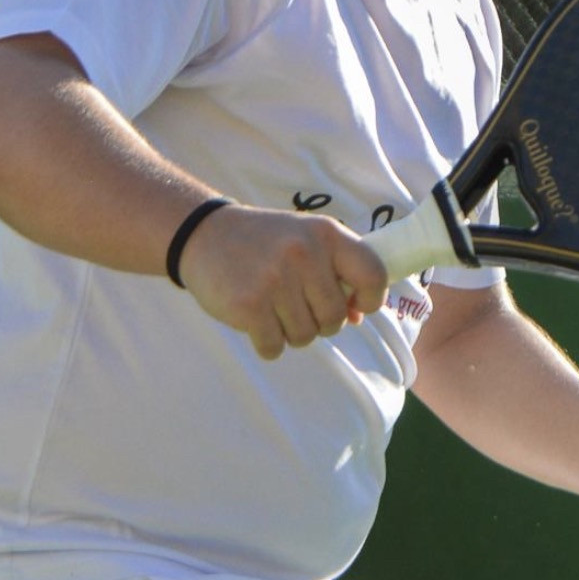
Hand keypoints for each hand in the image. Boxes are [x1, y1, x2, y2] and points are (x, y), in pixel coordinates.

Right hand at [177, 204, 388, 360]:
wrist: (205, 234)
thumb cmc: (264, 241)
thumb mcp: (305, 239)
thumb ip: (336, 271)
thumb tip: (359, 316)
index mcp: (326, 233)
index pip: (374, 273)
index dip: (372, 299)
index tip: (356, 305)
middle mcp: (304, 253)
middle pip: (335, 317)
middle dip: (320, 322)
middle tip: (298, 305)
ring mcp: (275, 280)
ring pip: (305, 336)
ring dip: (291, 332)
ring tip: (273, 307)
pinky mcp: (249, 305)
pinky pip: (274, 346)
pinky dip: (267, 343)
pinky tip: (255, 319)